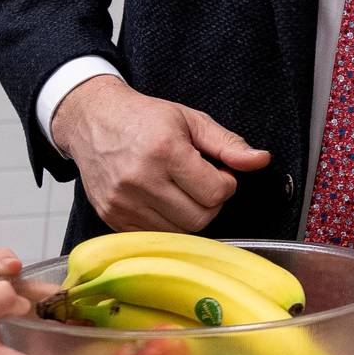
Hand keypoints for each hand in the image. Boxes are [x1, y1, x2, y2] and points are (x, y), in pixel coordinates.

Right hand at [53, 75, 270, 232]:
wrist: (92, 121)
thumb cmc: (143, 118)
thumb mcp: (191, 120)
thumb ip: (228, 143)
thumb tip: (261, 160)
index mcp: (164, 151)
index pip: (216, 193)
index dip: (225, 183)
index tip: (217, 171)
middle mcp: (140, 179)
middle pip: (201, 218)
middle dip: (210, 202)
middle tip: (200, 181)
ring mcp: (123, 202)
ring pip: (180, 231)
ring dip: (189, 214)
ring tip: (180, 189)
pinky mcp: (111, 217)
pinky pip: (155, 236)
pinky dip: (167, 223)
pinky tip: (162, 200)